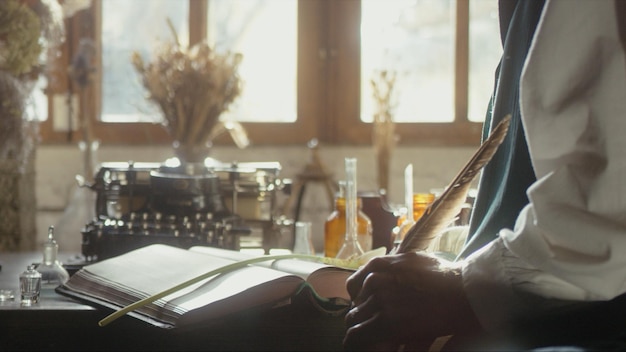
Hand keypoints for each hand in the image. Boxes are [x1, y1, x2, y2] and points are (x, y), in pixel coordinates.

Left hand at [343, 252, 482, 350]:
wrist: (463, 291)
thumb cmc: (444, 277)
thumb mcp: (412, 260)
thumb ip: (392, 268)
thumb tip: (378, 278)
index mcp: (379, 265)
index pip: (354, 285)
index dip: (361, 299)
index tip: (369, 307)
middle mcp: (374, 281)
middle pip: (355, 304)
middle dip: (363, 315)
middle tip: (375, 324)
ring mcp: (379, 301)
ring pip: (354, 320)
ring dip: (363, 328)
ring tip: (375, 334)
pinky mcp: (386, 322)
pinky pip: (357, 335)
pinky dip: (359, 340)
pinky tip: (366, 343)